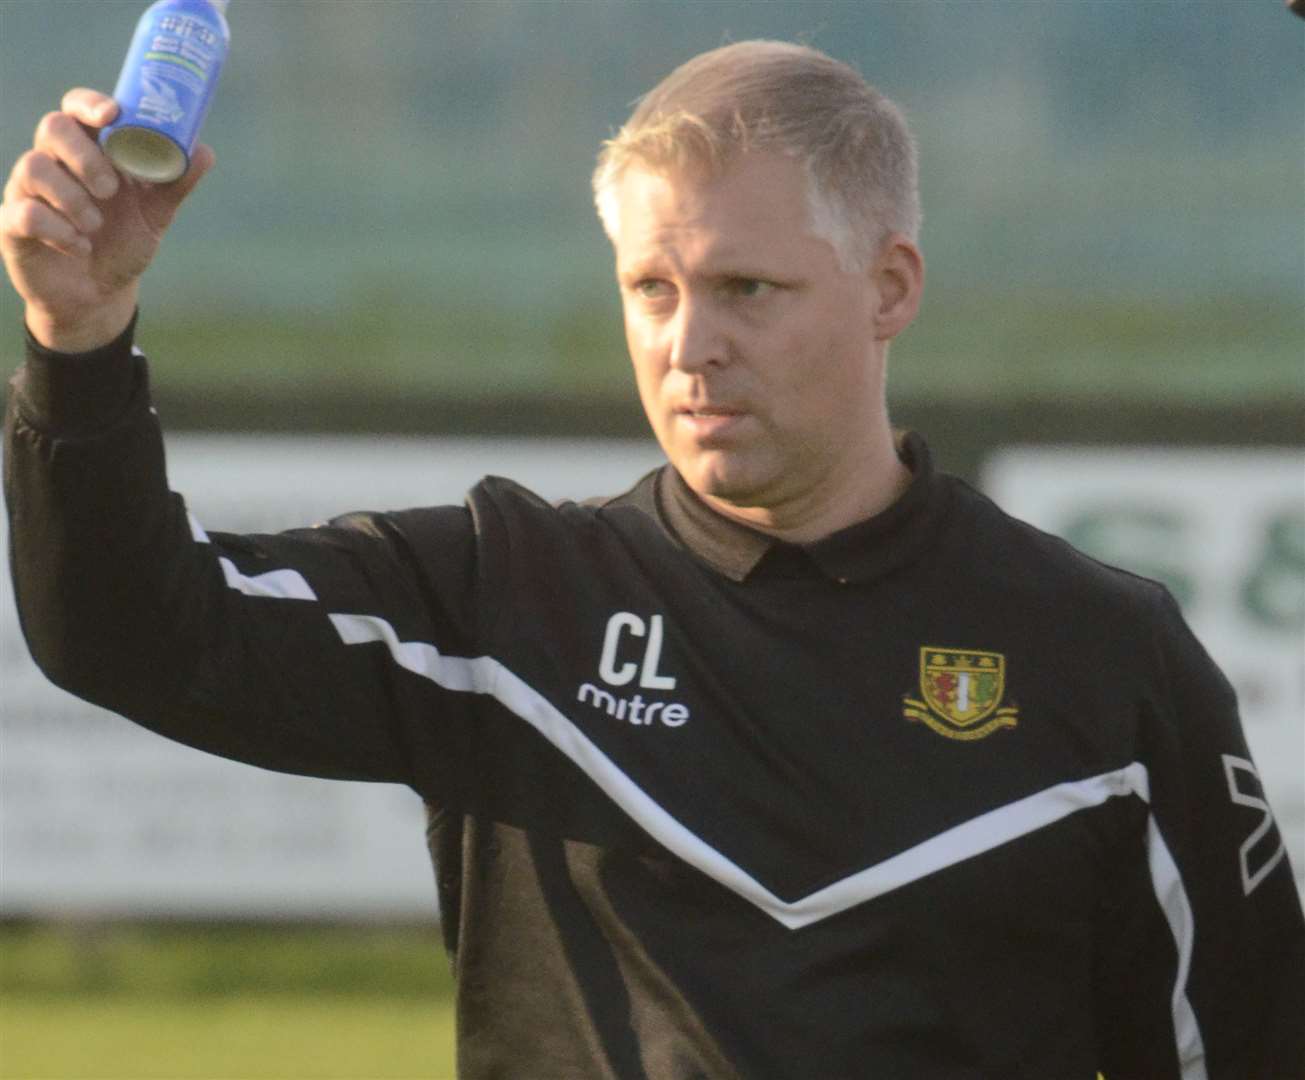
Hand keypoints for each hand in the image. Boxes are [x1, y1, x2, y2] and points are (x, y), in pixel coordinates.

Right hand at [0, 88, 214, 351]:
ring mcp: (29, 191)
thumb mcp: (155, 215)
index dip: (90, 103)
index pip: (77, 107)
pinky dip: (58, 231)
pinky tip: (80, 247)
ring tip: (95, 226)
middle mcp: (54, 163)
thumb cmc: (123, 242)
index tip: (112, 116)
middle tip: (110, 190)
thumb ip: (175, 184)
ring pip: (33, 167)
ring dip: (73, 198)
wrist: (99, 294)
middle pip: (53, 127)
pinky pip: (24, 213)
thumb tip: (204, 152)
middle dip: (86, 156)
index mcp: (88, 150)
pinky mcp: (13, 224)